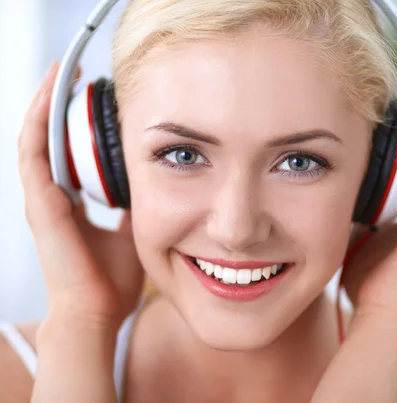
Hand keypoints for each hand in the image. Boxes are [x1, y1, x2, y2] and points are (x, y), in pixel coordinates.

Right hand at [18, 62, 143, 328]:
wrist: (96, 312)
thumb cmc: (112, 280)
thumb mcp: (131, 232)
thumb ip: (133, 207)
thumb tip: (151, 185)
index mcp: (70, 204)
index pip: (67, 153)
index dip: (73, 123)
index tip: (91, 98)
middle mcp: (51, 197)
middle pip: (48, 139)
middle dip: (57, 103)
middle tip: (73, 72)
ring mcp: (41, 199)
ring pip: (35, 137)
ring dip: (44, 102)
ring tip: (60, 71)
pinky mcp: (39, 202)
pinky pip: (33, 151)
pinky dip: (38, 120)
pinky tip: (49, 94)